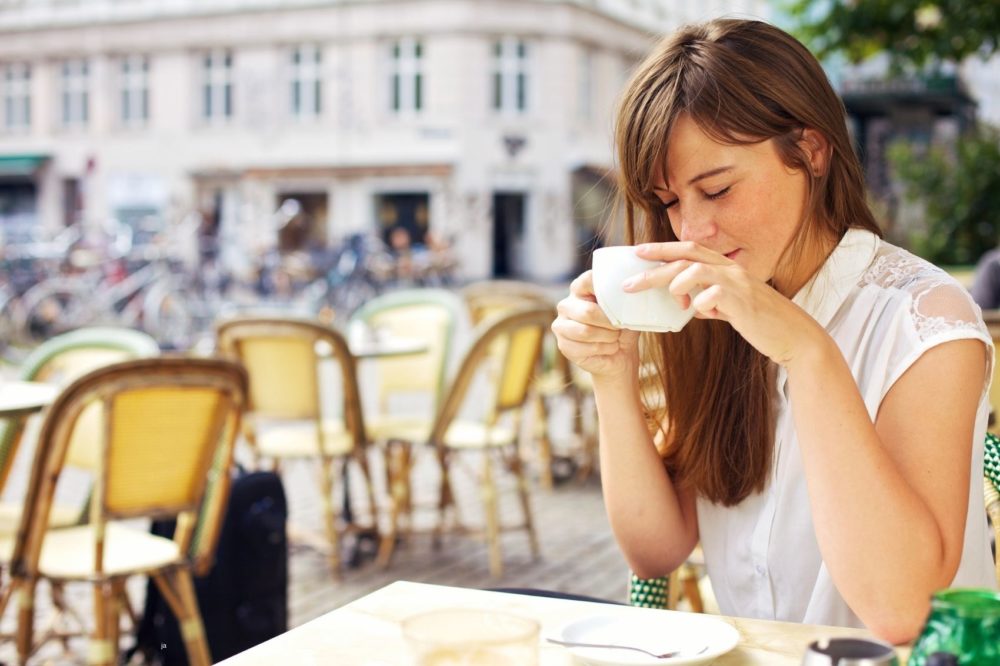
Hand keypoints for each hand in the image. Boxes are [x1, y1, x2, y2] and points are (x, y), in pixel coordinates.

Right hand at [552, 270, 640, 378]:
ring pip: (586, 331)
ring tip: (616, 338)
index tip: (620, 299)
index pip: (588, 281)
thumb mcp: (626, 310)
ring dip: (608, 337)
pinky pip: (585, 347)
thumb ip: (621, 299)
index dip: (606, 290)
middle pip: (588, 311)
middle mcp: (566, 305)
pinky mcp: (563, 345)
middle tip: (620, 328)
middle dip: (610, 323)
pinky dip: (604, 349)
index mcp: (580, 289)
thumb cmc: (623, 328)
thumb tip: (627, 291)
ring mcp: (561, 325)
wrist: (621, 354)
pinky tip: (608, 348)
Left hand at [627, 241, 825, 365]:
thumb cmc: (761, 323)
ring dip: (676, 285)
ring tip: (675, 301)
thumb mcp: (731, 309)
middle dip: (654, 267)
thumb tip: (693, 307)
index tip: (637, 252)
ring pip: (696, 270)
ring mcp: (738, 284)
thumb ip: (712, 303)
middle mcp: (730, 270)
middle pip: (685, 257)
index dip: (662, 249)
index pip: (688, 250)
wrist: (794, 337)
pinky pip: (713, 296)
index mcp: (725, 269)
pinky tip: (701, 313)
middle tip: (629, 282)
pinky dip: (701, 303)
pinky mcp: (743, 303)